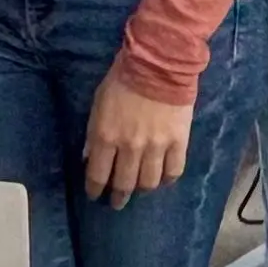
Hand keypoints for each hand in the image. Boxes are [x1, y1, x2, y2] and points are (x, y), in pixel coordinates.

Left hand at [84, 62, 194, 207]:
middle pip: (124, 183)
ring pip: (149, 182)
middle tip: (117, 202)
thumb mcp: (98, 103)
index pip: (97, 174)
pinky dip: (167, 179)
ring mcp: (156, 147)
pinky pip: (173, 171)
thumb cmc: (122, 79)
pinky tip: (163, 179)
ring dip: (142, 189)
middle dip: (118, 197)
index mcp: (105, 136)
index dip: (95, 189)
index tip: (94, 195)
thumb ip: (93, 133)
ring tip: (140, 190)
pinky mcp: (178, 143)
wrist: (158, 63)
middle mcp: (130, 147)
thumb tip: (88, 157)